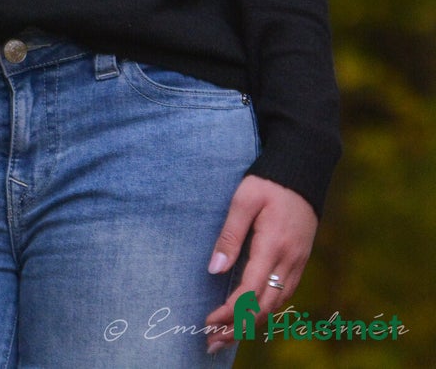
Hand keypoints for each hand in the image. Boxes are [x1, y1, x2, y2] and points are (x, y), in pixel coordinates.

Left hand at [204, 174, 317, 353]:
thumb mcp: (244, 199)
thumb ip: (230, 234)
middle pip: (264, 307)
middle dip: (238, 328)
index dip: (230, 311)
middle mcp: (289, 262)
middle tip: (211, 342)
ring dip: (251, 325)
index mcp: (273, 246)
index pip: (250, 291)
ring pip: (276, 306)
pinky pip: (283, 296)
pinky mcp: (299, 262)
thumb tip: (215, 270)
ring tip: (226, 337)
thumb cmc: (269, 182)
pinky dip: (266, 312)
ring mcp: (297, 264)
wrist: (304, 171)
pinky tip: (251, 318)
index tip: (208, 321)